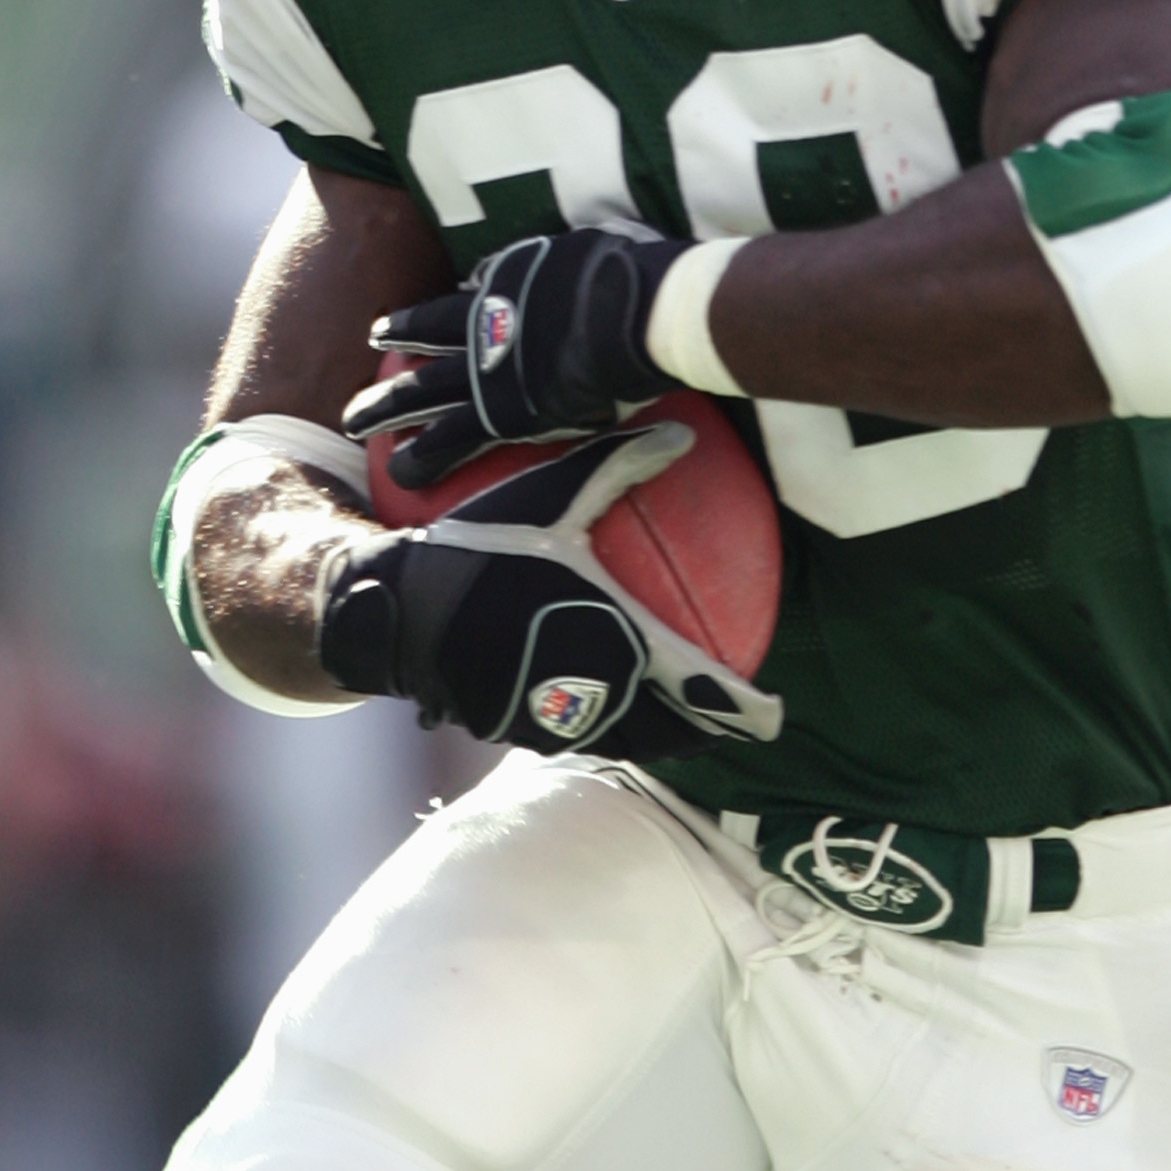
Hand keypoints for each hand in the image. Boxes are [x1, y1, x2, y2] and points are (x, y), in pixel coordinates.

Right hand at [316, 422, 780, 759]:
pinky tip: (596, 707)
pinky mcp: (511, 726)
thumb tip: (682, 432)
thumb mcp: (551, 494)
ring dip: (654, 735)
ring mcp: (551, 717)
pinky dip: (595, 724)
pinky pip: (569, 731)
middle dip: (706, 733)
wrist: (396, 605)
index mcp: (617, 639)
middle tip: (733, 724)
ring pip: (621, 738)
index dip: (743, 711)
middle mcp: (593, 690)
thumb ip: (620, 464)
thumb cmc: (479, 544)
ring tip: (677, 727)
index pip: (700, 690)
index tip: (773, 716)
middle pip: (669, 733)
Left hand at [343, 229, 682, 488]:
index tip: (392, 331)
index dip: (420, 322)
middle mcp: (483, 326)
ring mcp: (486, 370)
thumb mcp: (576, 250)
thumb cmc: (624, 278)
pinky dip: (425, 456)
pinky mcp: (500, 412)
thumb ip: (548, 263)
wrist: (632, 314)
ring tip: (355, 423)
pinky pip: (452, 439)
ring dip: (385, 408)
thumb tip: (532, 268)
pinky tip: (402, 474)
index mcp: (503, 286)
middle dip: (392, 360)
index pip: (454, 308)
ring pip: (421, 392)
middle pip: (425, 346)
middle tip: (365, 376)